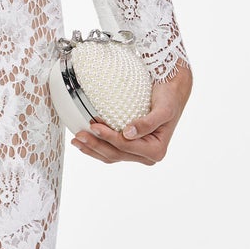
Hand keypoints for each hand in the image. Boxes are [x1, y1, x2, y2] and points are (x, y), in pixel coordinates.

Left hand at [70, 59, 192, 165]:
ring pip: (111, 155)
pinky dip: (98, 145)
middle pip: (115, 154)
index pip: (125, 146)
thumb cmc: (169, 99)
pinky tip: (87, 140)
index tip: (94, 126)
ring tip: (77, 140)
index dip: (108, 137)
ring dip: (93, 148)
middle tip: (78, 135)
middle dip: (95, 145)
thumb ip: (148, 123)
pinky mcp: (131, 147)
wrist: (172, 93)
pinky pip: (112, 150)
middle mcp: (147, 155)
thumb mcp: (163, 110)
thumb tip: (129, 133)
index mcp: (156, 151)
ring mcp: (138, 153)